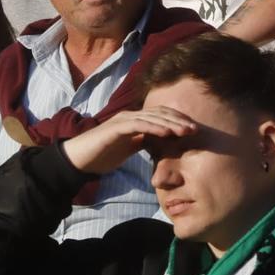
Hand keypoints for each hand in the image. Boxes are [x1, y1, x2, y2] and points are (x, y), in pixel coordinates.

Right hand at [62, 106, 197, 175]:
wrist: (79, 160)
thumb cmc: (104, 154)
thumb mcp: (129, 148)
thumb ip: (143, 142)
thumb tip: (160, 144)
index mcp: (136, 120)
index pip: (162, 116)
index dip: (178, 120)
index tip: (194, 129)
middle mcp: (131, 116)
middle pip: (161, 114)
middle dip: (180, 120)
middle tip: (196, 129)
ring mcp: (123, 120)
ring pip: (152, 117)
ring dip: (171, 123)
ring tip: (186, 131)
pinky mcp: (116, 127)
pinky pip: (139, 124)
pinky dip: (154, 127)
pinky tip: (166, 132)